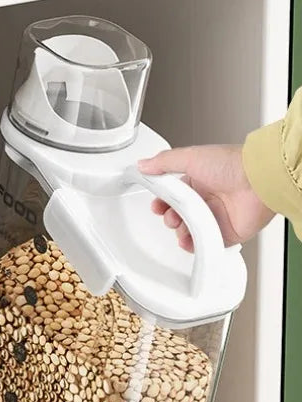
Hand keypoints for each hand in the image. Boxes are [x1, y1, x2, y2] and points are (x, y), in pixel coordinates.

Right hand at [138, 144, 272, 251]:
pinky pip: (207, 244)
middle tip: (171, 215)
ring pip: (190, 231)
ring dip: (181, 232)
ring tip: (181, 227)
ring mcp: (218, 217)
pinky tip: (189, 241)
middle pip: (180, 215)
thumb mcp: (190, 156)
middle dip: (170, 218)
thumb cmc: (232, 165)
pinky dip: (196, 245)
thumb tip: (143, 165)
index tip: (157, 204)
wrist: (259, 181)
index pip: (174, 196)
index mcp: (199, 181)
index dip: (163, 202)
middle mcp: (208, 199)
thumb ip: (164, 162)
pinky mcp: (227, 232)